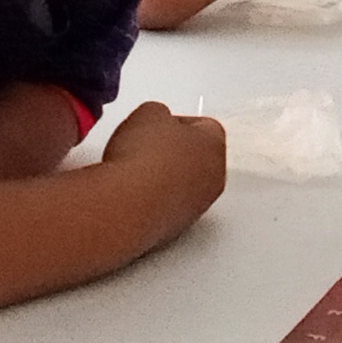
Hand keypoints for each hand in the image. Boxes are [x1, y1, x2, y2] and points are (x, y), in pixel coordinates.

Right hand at [98, 101, 228, 240]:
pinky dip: (151, 200)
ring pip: (182, 186)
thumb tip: (156, 124)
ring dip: (162, 178)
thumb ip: (161, 114)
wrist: (126, 204)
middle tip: (146, 146)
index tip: (159, 123)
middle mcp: (213, 180)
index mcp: (215, 147)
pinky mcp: (174, 229)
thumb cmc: (144, 159)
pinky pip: (165, 207)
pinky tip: (131, 193)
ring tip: (135, 171)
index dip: (178, 121)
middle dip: (173, 151)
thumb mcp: (149, 112)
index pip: (205, 126)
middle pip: (196, 158)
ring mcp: (195, 208)